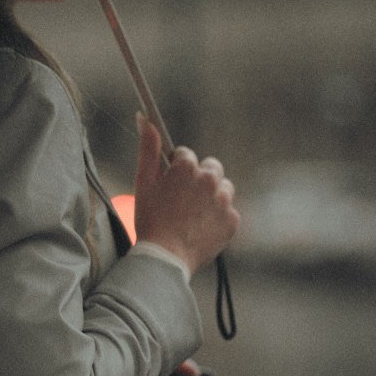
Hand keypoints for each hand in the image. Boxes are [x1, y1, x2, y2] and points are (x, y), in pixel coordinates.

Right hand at [134, 117, 239, 275]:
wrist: (165, 258)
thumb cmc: (150, 219)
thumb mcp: (143, 181)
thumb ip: (147, 147)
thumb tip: (145, 118)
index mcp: (187, 167)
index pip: (185, 156)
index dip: (175, 170)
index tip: (168, 184)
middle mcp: (210, 179)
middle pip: (209, 167)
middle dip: (198, 178)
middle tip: (182, 198)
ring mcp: (223, 200)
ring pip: (222, 187)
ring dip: (210, 195)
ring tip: (192, 214)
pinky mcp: (232, 220)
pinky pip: (227, 210)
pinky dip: (217, 216)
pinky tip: (200, 227)